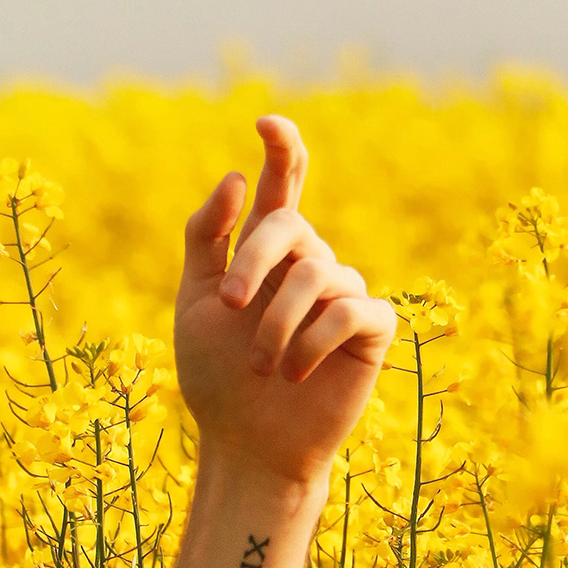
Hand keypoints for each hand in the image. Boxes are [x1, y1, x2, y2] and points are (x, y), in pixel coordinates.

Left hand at [175, 115, 395, 488]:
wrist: (248, 445)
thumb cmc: (218, 379)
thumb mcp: (195, 303)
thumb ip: (207, 238)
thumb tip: (239, 177)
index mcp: (268, 254)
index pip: (283, 187)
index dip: (283, 148)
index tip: (265, 122)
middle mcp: (311, 264)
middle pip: (289, 225)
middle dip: (253, 260)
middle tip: (229, 305)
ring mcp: (344, 294)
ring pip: (316, 272)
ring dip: (277, 320)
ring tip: (261, 365)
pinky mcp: (371, 330)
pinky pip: (351, 309)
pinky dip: (314, 339)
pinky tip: (295, 373)